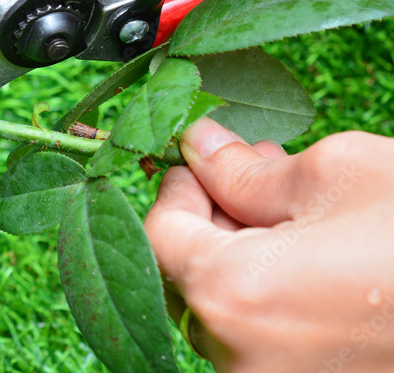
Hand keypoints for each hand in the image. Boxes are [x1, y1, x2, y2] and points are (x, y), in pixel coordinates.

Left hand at [144, 117, 393, 371]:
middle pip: (192, 275)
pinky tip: (316, 255)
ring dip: (247, 253)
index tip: (201, 156)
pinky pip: (270, 341)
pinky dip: (276, 294)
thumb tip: (201, 148)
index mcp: (236, 297)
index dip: (177, 186)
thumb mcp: (338, 174)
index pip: (162, 233)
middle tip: (248, 168)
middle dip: (215, 216)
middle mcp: (244, 360)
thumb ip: (246, 169)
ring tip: (293, 207)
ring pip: (231, 311)